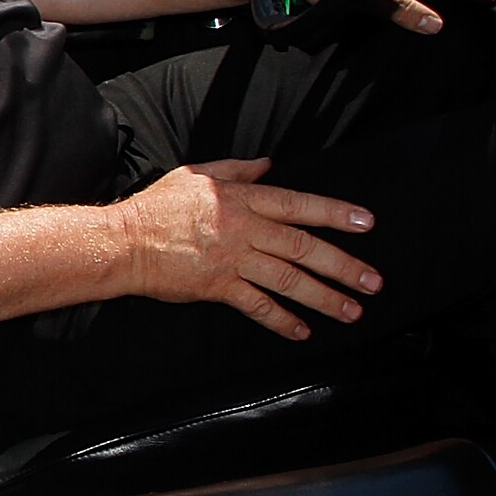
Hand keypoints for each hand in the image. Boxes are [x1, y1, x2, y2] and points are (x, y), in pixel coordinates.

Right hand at [116, 158, 379, 341]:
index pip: (297, 204)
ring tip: (352, 310)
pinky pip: (257, 305)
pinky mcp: (217, 287)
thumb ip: (235, 170)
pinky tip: (302, 330)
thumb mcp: (195, 174)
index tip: (366, 223)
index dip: (334, 213)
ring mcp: (232, 260)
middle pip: (303, 247)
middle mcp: (243, 228)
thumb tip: (267, 165)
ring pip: (288, 279)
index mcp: (240, 198)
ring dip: (324, 297)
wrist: (122, 242)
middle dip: (343, 265)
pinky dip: (282, 319)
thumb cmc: (156, 207)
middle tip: (373, 281)